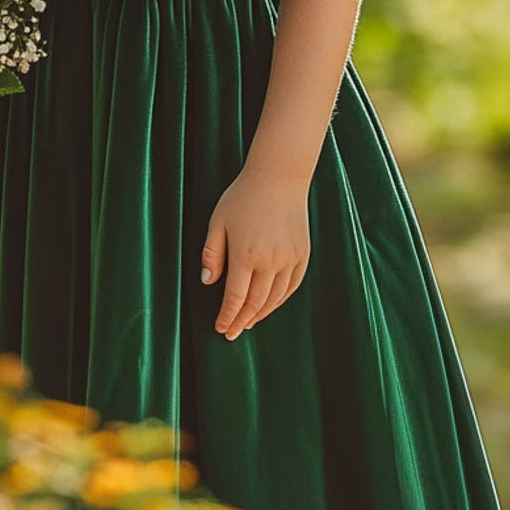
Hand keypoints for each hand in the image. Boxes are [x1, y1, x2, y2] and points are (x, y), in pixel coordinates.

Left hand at [201, 166, 310, 339]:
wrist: (279, 177)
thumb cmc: (243, 197)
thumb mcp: (218, 222)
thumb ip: (212, 254)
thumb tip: (208, 283)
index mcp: (245, 254)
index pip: (235, 297)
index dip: (227, 316)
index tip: (221, 328)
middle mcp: (270, 261)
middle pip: (255, 303)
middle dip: (242, 321)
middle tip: (232, 332)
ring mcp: (289, 259)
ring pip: (274, 299)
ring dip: (260, 314)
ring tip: (248, 322)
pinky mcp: (302, 255)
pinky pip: (291, 287)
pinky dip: (279, 301)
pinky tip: (269, 305)